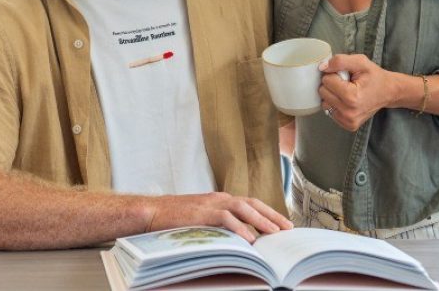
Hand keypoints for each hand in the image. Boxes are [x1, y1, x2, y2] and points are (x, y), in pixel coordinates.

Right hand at [145, 192, 292, 242]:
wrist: (151, 213)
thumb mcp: (202, 219)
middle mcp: (218, 198)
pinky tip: (249, 238)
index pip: (250, 204)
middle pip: (252, 204)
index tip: (282, 224)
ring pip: (242, 208)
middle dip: (271, 216)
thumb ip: (219, 224)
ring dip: (261, 221)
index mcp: (220, 200)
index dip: (267, 213)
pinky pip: (225, 219)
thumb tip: (239, 239)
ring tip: (274, 233)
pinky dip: (239, 228)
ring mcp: (210, 204)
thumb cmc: (174, 219)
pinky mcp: (201, 213)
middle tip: (287, 229)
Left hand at [317, 54, 398, 131]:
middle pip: (323, 93)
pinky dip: (336, 104)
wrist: (389, 92)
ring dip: (332, 95)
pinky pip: (330, 112)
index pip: (327, 81)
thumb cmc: (375, 76)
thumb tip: (322, 67)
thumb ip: (340, 61)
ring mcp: (348, 121)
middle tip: (347, 83)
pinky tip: (347, 101)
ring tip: (347, 92)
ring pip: (325, 103)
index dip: (335, 74)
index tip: (346, 76)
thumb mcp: (360, 62)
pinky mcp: (348, 125)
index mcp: (352, 97)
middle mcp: (349, 112)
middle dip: (332, 85)